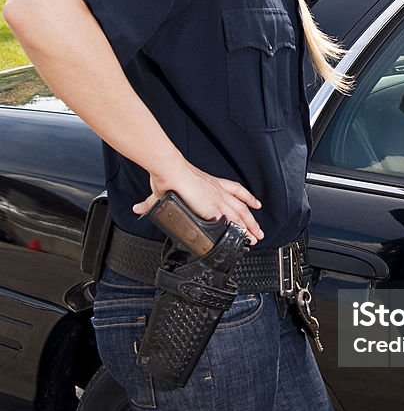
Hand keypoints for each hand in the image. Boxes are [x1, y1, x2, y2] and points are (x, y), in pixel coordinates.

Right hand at [132, 162, 263, 243]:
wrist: (170, 172)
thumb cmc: (168, 177)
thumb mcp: (164, 191)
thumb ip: (151, 203)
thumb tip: (138, 209)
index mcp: (211, 183)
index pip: (235, 189)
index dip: (247, 197)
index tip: (256, 203)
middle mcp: (218, 191)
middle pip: (242, 206)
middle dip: (251, 219)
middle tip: (258, 231)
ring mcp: (218, 200)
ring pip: (241, 215)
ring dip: (249, 227)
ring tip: (255, 238)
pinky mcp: (214, 209)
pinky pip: (231, 222)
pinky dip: (238, 230)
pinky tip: (243, 238)